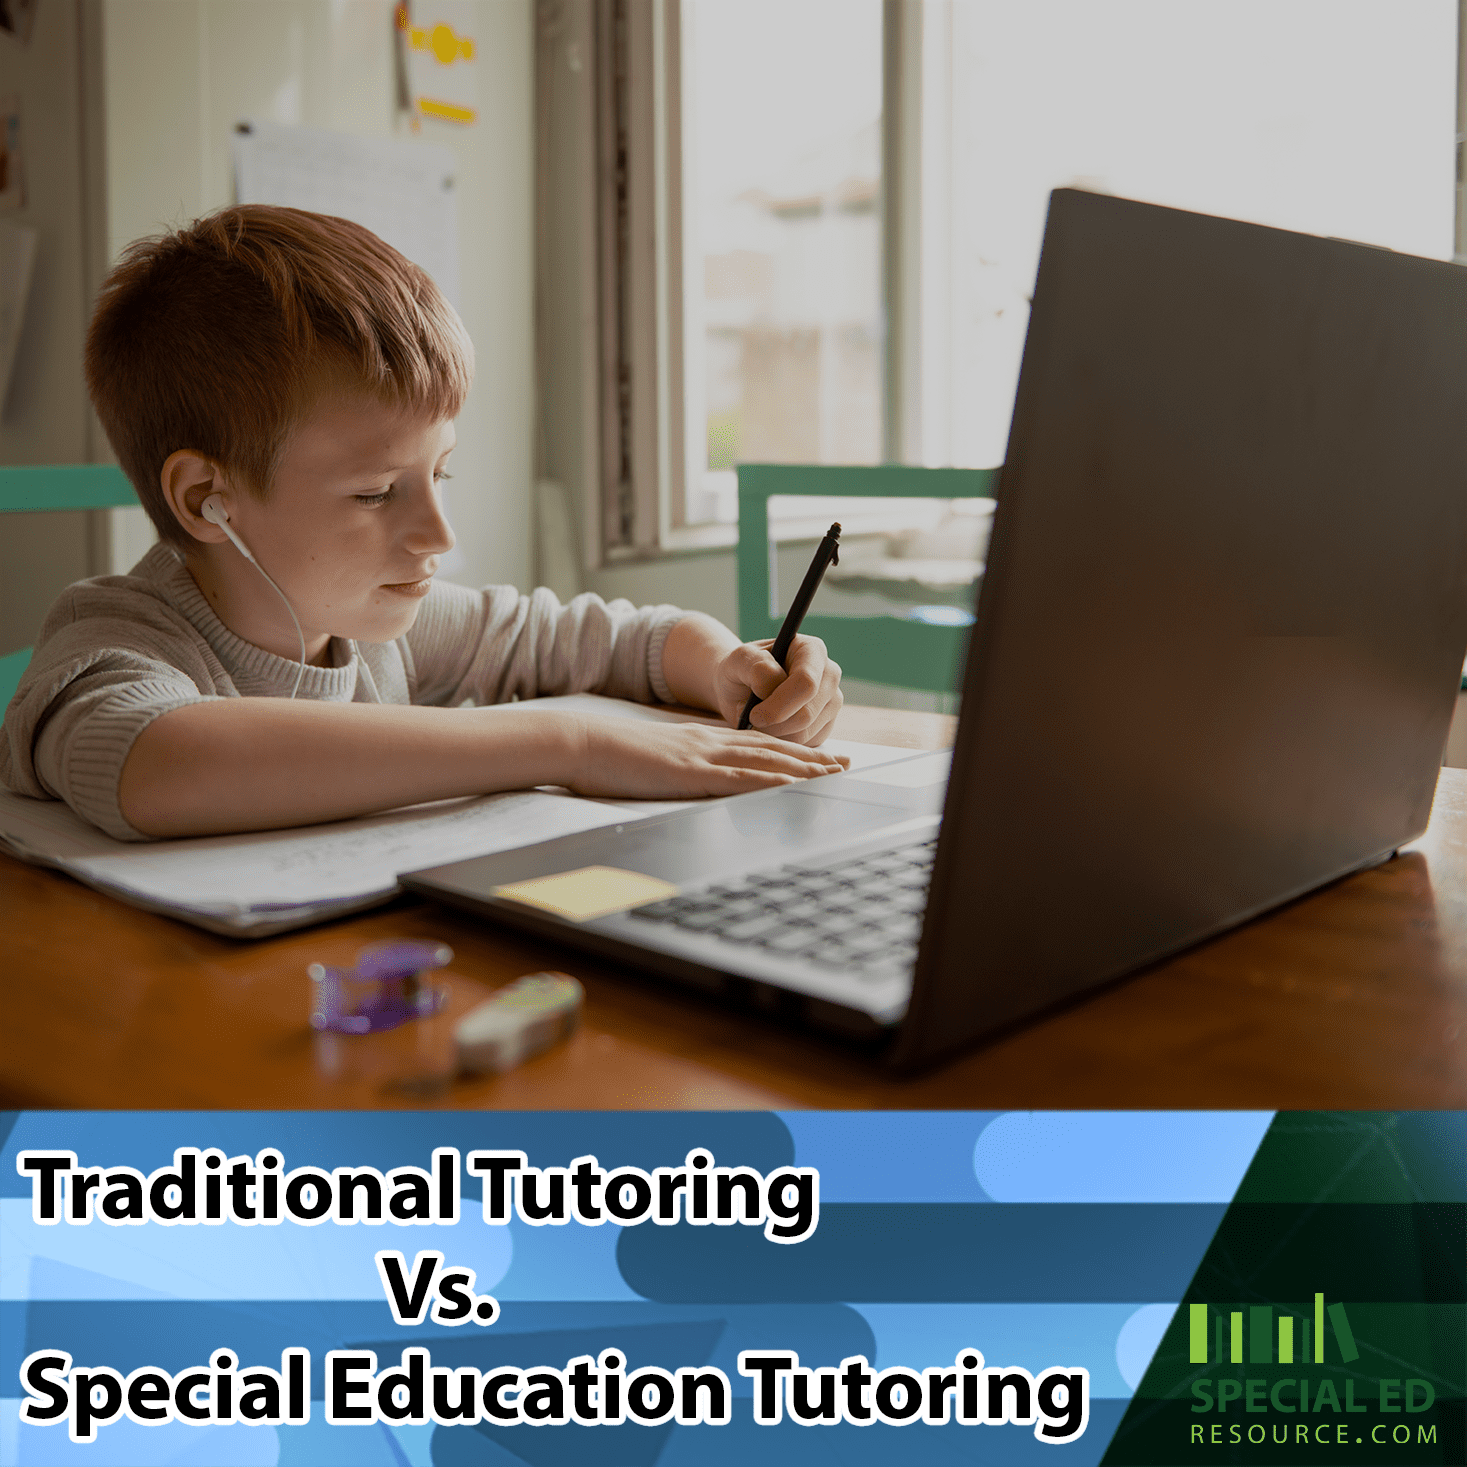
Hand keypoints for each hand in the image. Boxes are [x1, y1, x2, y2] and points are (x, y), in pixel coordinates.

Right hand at [566, 716, 847, 798]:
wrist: (581, 743)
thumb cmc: (609, 757)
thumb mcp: (654, 760)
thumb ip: (679, 767)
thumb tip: (693, 780)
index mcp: (700, 741)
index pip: (757, 744)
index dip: (792, 751)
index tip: (820, 757)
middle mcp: (709, 743)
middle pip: (771, 748)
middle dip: (811, 757)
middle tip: (845, 763)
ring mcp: (701, 756)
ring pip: (764, 760)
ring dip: (803, 767)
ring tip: (833, 772)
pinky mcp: (690, 773)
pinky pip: (738, 778)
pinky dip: (770, 780)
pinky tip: (792, 784)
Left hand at [712, 635, 843, 745]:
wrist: (742, 689)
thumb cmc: (741, 671)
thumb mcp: (739, 660)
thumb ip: (757, 667)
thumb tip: (774, 684)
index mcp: (811, 650)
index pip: (806, 683)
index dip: (779, 704)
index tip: (753, 715)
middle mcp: (829, 674)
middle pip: (807, 713)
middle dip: (774, 724)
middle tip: (751, 720)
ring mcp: (831, 702)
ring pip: (806, 733)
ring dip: (775, 734)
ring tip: (759, 721)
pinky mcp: (827, 726)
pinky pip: (806, 745)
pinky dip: (783, 742)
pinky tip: (771, 727)